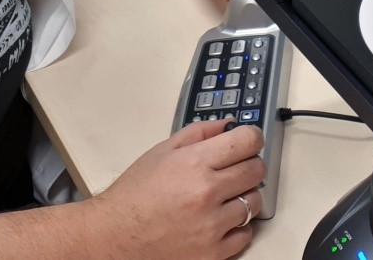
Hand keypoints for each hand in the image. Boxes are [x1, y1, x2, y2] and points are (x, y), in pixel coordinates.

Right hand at [88, 120, 266, 259]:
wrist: (116, 235)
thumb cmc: (136, 193)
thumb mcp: (163, 151)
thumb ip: (199, 133)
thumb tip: (229, 125)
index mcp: (194, 163)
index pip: (248, 141)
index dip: (252, 137)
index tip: (248, 141)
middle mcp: (206, 193)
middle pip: (257, 170)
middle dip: (250, 165)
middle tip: (235, 169)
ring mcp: (211, 226)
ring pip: (255, 203)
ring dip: (244, 197)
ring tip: (224, 197)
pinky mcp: (212, 253)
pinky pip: (245, 235)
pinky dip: (237, 227)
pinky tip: (219, 220)